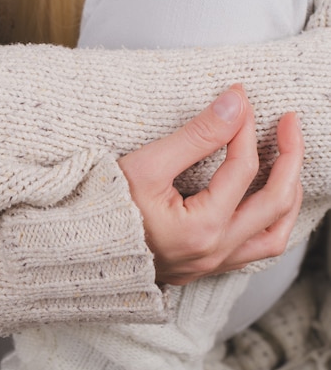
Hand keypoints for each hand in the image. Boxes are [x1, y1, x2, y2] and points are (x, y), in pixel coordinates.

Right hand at [118, 85, 303, 284]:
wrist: (80, 251)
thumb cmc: (105, 210)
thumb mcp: (146, 166)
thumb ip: (196, 135)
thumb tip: (235, 103)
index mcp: (202, 228)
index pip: (242, 169)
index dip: (245, 129)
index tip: (240, 101)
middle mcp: (214, 251)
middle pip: (275, 202)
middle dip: (288, 157)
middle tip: (288, 123)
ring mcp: (211, 264)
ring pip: (275, 235)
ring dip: (287, 196)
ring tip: (288, 165)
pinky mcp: (202, 268)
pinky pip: (255, 251)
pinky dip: (270, 223)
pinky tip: (264, 204)